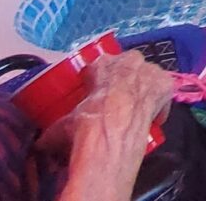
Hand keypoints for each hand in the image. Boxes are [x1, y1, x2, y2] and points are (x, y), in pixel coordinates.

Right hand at [41, 51, 171, 153]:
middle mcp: (127, 60)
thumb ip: (53, 131)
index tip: (99, 95)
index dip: (100, 82)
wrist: (112, 129)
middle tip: (119, 102)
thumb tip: (40, 145)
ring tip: (137, 110)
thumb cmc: (85, 123)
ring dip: (143, 90)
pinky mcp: (165, 84)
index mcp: (101, 64)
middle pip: (128, 67)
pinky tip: (154, 118)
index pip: (100, 67)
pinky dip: (159, 105)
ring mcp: (149, 70)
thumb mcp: (63, 125)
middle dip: (125, 81)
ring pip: (148, 77)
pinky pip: (162, 93)